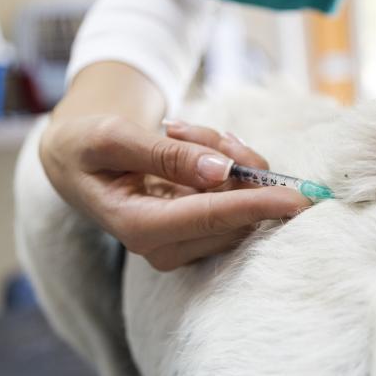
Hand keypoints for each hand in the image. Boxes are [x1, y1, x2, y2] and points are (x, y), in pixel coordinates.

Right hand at [39, 115, 309, 270]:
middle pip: (235, 208)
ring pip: (241, 198)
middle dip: (228, 157)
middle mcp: (165, 247)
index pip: (213, 218)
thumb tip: (220, 171)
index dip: (257, 205)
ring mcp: (184, 243)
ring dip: (224, 155)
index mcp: (139, 227)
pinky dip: (224, 163)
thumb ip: (167, 154)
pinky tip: (191, 146)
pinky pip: (236, 195)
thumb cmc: (89, 146)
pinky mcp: (200, 232)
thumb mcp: (115, 137)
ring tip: (178, 133)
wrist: (79, 160)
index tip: (296, 199)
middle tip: (184, 128)